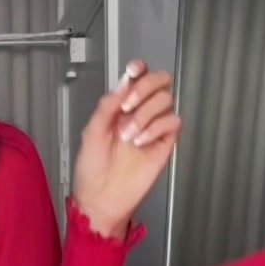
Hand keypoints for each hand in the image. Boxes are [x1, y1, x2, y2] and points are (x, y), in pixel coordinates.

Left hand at [72, 60, 180, 238]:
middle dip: (145, 87)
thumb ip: (107, 105)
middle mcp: (140, 112)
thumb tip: (123, 83)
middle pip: (159, 81)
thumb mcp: (92, 132)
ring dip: (145, 114)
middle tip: (128, 105)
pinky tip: (141, 142)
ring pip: (166, 100)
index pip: (137, 77)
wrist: (102, 197)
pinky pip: (172, 122)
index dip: (139, 68)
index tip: (133, 70)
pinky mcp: (165, 143)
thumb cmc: (92, 168)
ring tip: (128, 136)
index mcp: (120, 105)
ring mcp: (154, 126)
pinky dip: (156, 128)